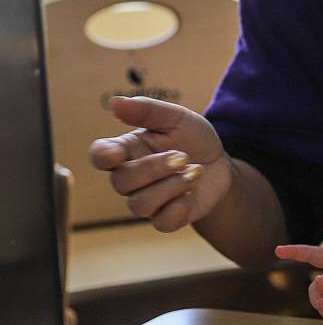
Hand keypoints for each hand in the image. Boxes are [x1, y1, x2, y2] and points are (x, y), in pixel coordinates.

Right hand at [89, 96, 232, 231]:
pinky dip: (180, 208)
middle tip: (183, 156)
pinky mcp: (166, 218)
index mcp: (128, 150)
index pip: (100, 156)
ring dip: (172, 186)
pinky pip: (162, 222)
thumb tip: (116, 102)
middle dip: (154, 169)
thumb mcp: (177, 118)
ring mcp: (147, 200)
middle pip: (122, 182)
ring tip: (196, 171)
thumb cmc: (193, 138)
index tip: (117, 154)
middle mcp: (131, 177)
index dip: (103, 157)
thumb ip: (148, 111)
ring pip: (140, 205)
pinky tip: (193, 193)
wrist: (221, 165)